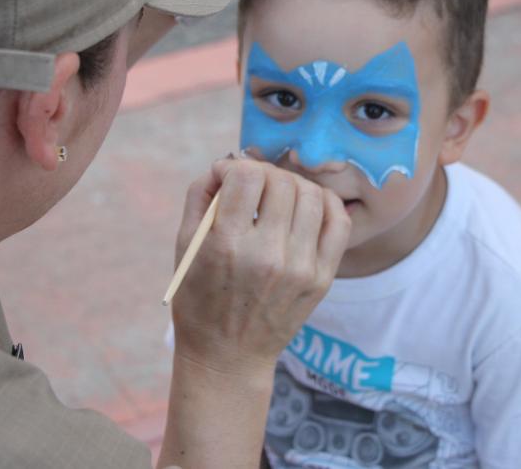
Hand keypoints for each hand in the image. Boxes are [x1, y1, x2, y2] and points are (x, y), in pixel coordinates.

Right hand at [171, 158, 350, 375]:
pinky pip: (337, 221)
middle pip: (281, 181)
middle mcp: (268, 254)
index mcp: (227, 244)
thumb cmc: (199, 298)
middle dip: (263, 174)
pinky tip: (306, 207)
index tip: (227, 179)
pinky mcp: (322, 278)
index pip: (247, 175)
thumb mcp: (183, 246)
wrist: (228, 355)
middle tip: (252, 188)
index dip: (234, 167)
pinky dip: (325, 203)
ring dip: (292, 186)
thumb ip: (200, 195)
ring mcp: (300, 267)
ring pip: (311, 195)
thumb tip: (226, 163)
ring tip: (277, 198)